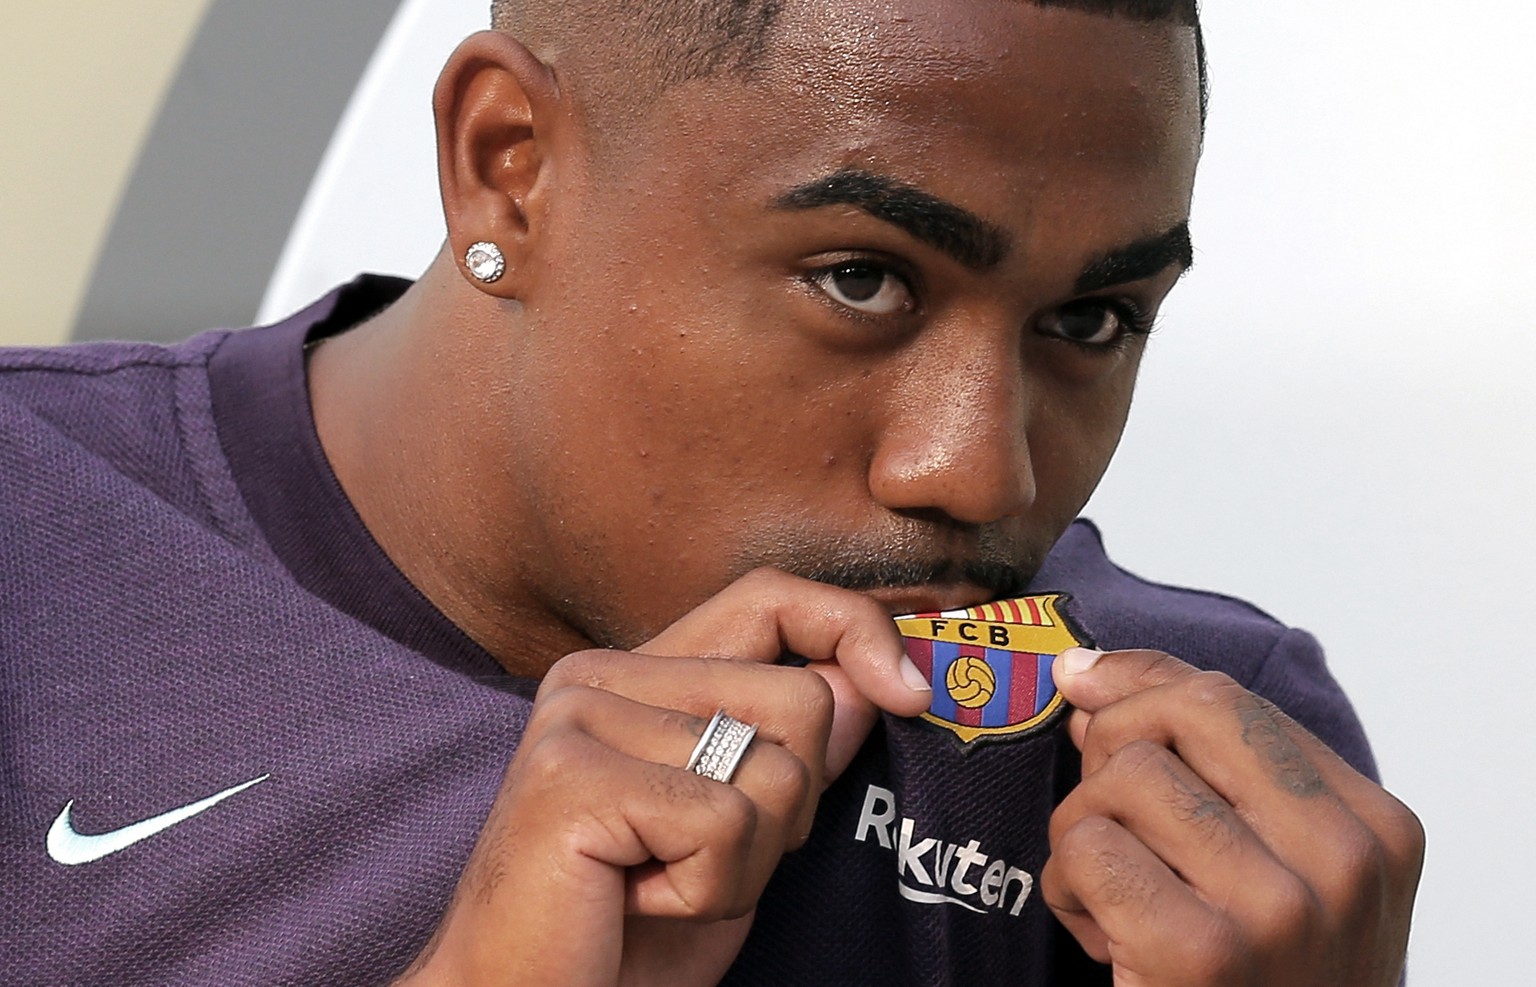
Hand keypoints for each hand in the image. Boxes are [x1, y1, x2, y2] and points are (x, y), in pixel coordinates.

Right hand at [395, 569, 931, 986]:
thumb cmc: (630, 930)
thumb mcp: (739, 830)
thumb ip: (793, 747)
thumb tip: (876, 679)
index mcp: (635, 673)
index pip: (770, 598)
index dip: (854, 628)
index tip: (911, 695)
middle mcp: (598, 675)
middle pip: (800, 697)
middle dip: (790, 808)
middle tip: (704, 860)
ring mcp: (578, 718)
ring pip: (774, 769)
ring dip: (747, 861)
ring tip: (663, 884)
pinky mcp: (569, 778)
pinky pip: (723, 822)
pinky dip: (708, 889)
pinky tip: (639, 901)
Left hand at [1042, 648, 1423, 986]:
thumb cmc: (1263, 979)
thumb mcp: (1272, 865)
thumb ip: (1207, 767)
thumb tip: (1092, 681)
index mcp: (1375, 827)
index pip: (1233, 699)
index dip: (1140, 682)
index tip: (1089, 685)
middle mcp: (1343, 861)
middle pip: (1178, 716)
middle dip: (1112, 745)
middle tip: (1106, 808)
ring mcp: (1279, 908)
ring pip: (1120, 781)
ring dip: (1083, 833)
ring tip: (1114, 895)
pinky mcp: (1201, 954)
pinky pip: (1087, 848)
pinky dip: (1067, 887)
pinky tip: (1100, 936)